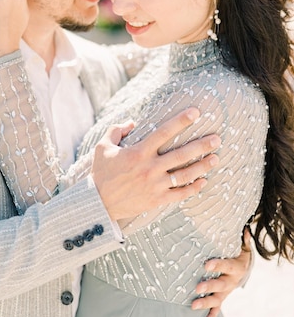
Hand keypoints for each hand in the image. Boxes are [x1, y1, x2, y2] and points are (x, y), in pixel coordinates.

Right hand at [92, 108, 220, 220]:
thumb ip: (117, 130)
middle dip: (201, 145)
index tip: (195, 112)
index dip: (180, 121)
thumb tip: (132, 122)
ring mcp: (155, 185)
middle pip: (181, 154)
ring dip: (202, 166)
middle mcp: (150, 167)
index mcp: (139, 152)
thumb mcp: (102, 146)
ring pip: (185, 174)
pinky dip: (193, 188)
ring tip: (216, 158)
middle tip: (217, 139)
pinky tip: (204, 181)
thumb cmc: (101, 172)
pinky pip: (180, 193)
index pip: (164, 132)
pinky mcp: (157, 199)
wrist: (98, 203)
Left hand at [192, 227, 252, 316]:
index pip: (226, 266)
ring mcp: (227, 291)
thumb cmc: (238, 253)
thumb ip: (243, 240)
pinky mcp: (223, 297)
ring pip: (217, 299)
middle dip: (209, 287)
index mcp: (236, 267)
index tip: (206, 264)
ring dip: (206, 302)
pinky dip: (211, 316)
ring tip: (193, 305)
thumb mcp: (242, 246)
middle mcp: (231, 281)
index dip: (217, 265)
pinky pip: (218, 308)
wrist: (245, 269)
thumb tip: (245, 230)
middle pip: (220, 285)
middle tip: (197, 288)